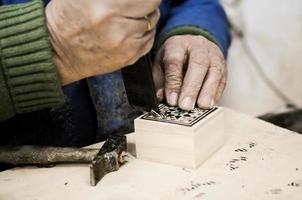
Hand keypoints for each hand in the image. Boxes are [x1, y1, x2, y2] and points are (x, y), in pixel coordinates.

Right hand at [46, 0, 160, 84]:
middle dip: (146, 2)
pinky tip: (129, 30)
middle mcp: (116, 25)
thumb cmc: (66, 19)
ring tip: (127, 17)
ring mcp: (125, 44)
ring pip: (151, 23)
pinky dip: (143, 33)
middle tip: (133, 4)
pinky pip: (149, 40)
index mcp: (104, 5)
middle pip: (151, 5)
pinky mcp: (128, 58)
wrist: (57, 54)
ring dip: (144, 17)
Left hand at [153, 35, 226, 109]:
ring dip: (208, 91)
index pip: (175, 61)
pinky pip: (223, 79)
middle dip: (192, 87)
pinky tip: (210, 104)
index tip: (172, 100)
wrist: (193, 45)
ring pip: (214, 70)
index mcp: (177, 44)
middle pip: (198, 63)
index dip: (173, 82)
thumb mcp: (160, 65)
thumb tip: (165, 98)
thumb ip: (161, 81)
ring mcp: (213, 54)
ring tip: (202, 106)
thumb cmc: (174, 57)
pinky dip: (216, 93)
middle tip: (186, 105)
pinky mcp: (223, 66)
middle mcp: (198, 46)